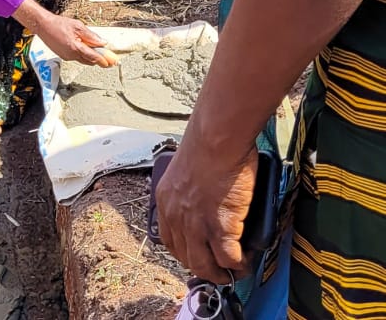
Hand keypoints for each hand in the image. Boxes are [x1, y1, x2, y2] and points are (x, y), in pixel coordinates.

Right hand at [32, 9, 118, 66]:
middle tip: (109, 59)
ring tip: (98, 53)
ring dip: (91, 58)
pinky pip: (76, 57)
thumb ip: (91, 35)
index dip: (103, 60)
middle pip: (89, 61)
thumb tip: (102, 42)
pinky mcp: (63, 56)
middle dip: (99, 60)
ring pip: (83, 60)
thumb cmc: (59, 24)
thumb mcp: (77, 26)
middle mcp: (71, 55)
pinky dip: (83, 55)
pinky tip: (85, 49)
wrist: (43, 26)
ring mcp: (66, 57)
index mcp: (75, 48)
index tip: (111, 62)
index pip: (93, 57)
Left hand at [156, 135, 257, 282]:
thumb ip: (190, 188)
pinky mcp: (220, 227)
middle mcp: (176, 216)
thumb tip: (205, 197)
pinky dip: (239, 264)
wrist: (217, 138)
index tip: (198, 256)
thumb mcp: (186, 168)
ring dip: (220, 273)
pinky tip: (246, 261)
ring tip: (234, 271)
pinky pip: (229, 258)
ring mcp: (196, 224)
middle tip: (219, 269)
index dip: (186, 252)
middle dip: (204, 268)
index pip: (170, 240)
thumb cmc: (208, 143)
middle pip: (186, 258)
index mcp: (166, 199)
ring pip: (205, 266)